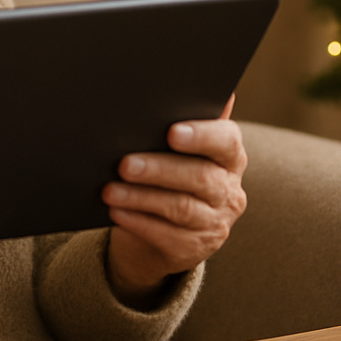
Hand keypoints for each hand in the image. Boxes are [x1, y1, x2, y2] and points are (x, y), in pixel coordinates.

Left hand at [102, 96, 246, 307]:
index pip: (226, 142)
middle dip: (159, 168)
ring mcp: (215, 224)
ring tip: (110, 189)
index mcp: (230, 158)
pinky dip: (137, 222)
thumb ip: (191, 121)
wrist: (162, 236)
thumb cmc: (169, 179)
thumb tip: (215, 89)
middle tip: (124, 163)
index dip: (202, 136)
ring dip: (141, 197)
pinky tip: (116, 211)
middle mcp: (230, 191)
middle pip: (199, 177)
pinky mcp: (193, 250)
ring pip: (179, 208)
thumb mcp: (181, 152)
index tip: (172, 132)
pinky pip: (165, 236)